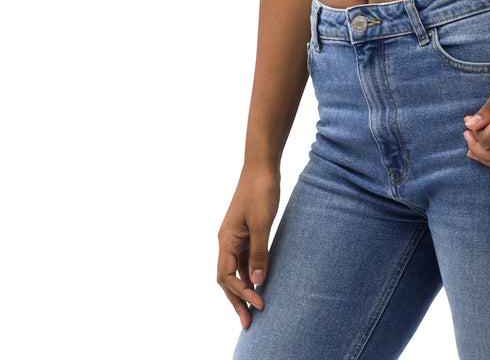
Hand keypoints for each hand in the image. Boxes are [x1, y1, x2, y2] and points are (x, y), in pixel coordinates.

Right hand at [217, 167, 280, 327]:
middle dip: (237, 301)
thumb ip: (260, 251)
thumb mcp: (263, 222)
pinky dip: (250, 273)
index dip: (241, 293)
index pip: (226, 277)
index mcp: (226, 240)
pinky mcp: (246, 232)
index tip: (259, 303)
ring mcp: (236, 236)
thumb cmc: (261, 191)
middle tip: (249, 323)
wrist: (262, 166)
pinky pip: (244, 258)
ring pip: (236, 270)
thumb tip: (257, 281)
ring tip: (255, 308)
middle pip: (227, 279)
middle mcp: (227, 241)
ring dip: (244, 289)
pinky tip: (259, 282)